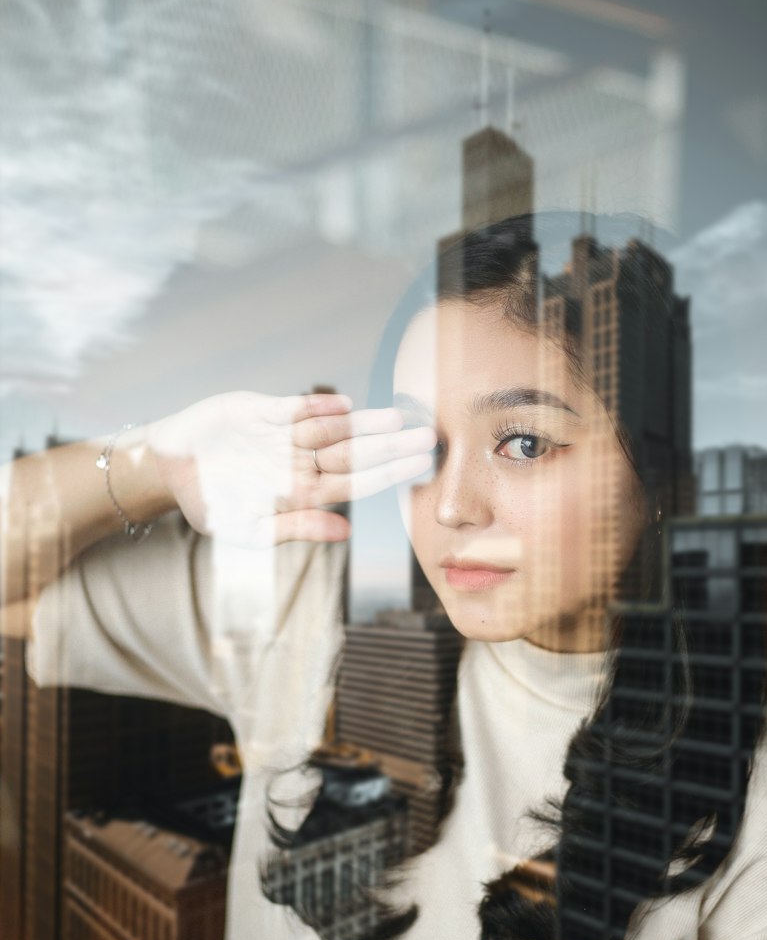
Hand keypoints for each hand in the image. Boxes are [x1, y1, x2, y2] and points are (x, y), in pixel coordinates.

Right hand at [147, 390, 435, 547]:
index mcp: (301, 492)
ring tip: (396, 418)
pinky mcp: (258, 411)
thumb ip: (296, 529)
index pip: (355, 482)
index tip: (420, 468)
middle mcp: (298, 461)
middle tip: (428, 437)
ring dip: (363, 424)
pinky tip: (344, 406)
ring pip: (330, 429)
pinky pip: (291, 409)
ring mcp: (281, 436)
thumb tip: (347, 533)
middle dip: (389, 446)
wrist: (166, 468)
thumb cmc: (208, 505)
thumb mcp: (246, 530)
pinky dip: (315, 407)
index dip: (388, 474)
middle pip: (353, 453)